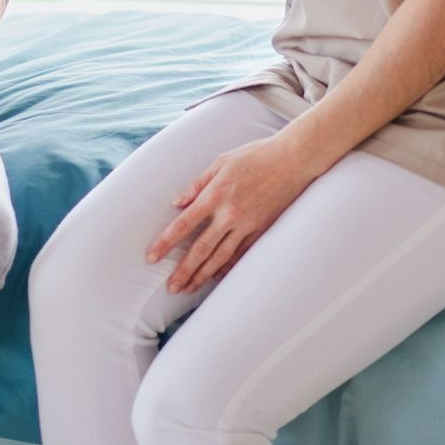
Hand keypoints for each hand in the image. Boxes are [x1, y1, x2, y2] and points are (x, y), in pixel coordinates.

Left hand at [146, 135, 313, 294]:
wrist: (292, 160)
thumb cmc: (255, 156)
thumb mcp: (221, 162)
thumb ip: (197, 184)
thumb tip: (176, 203)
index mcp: (215, 195)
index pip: (184, 224)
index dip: (166, 242)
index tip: (152, 256)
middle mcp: (230, 214)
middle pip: (201, 249)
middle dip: (184, 270)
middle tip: (171, 287)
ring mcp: (247, 225)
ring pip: (221, 257)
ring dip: (203, 275)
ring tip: (189, 288)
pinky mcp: (262, 230)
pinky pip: (242, 254)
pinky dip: (228, 268)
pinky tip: (217, 278)